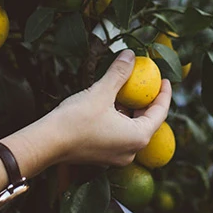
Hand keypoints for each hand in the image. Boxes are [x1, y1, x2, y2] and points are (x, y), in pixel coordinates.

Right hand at [43, 50, 171, 166]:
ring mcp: (116, 157)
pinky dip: (119, 121)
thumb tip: (131, 55)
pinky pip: (119, 136)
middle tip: (145, 83)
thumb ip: (119, 73)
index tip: (165, 80)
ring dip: (131, 111)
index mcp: (138, 137)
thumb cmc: (76, 119)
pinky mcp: (103, 157)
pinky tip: (110, 106)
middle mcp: (131, 151)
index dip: (164, 94)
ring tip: (126, 92)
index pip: (160, 113)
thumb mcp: (101, 91)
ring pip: (132, 130)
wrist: (47, 143)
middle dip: (146, 102)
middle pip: (147, 122)